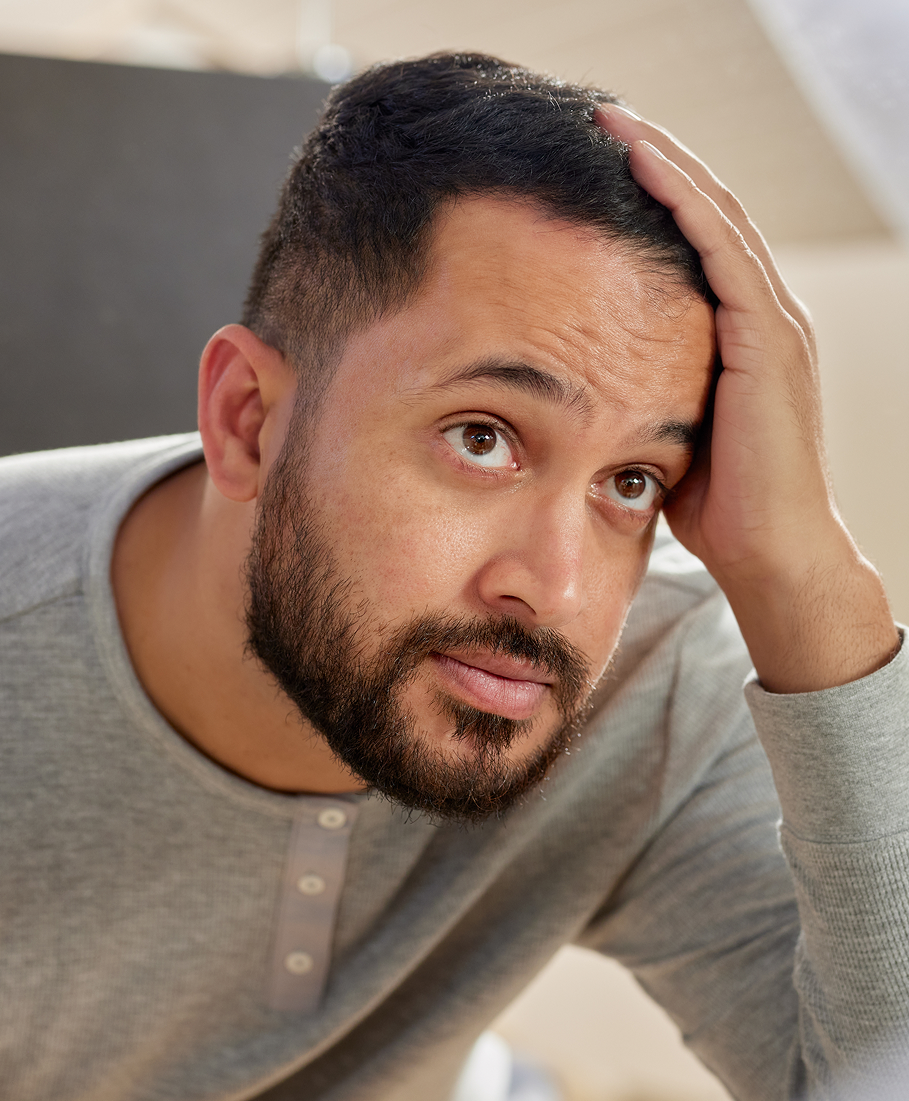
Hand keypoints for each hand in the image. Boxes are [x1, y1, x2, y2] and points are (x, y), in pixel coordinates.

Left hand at [595, 105, 897, 691]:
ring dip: (669, 165)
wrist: (770, 553)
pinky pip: (725, 253)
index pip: (700, 244)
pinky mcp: (768, 340)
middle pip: (712, 214)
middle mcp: (765, 317)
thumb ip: (646, 390)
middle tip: (603, 121)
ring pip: (721, 218)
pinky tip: (647, 166)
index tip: (601, 167)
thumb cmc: (717, 505)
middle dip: (660, 162)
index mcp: (741, 336)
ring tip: (617, 123)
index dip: (658, 198)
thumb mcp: (670, 429)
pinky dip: (687, 204)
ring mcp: (773, 325)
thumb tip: (589, 381)